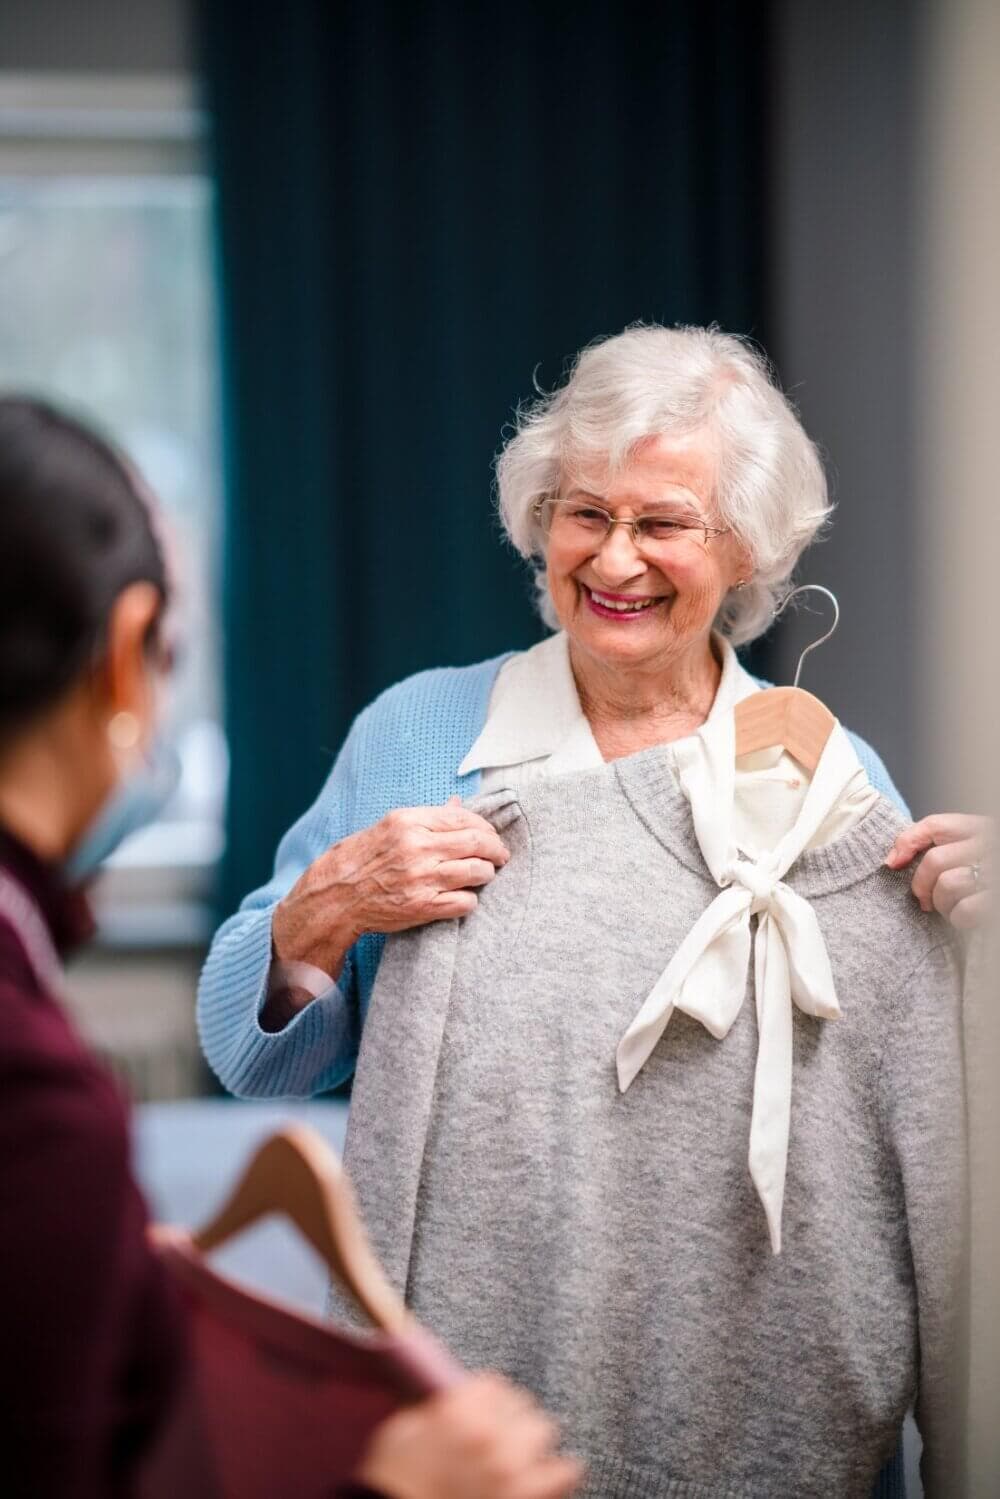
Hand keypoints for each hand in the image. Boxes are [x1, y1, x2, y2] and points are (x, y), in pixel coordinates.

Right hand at [271, 799, 509, 977]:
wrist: (335, 896)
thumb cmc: (361, 858)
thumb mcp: (390, 827)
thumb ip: (427, 817)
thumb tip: (458, 804)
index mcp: (408, 822)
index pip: (463, 818)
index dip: (484, 827)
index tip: (490, 835)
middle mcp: (416, 848)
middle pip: (476, 843)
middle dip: (496, 849)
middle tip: (500, 855)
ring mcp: (421, 879)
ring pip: (477, 872)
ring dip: (487, 873)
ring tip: (485, 874)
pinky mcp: (423, 907)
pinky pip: (465, 902)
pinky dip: (471, 899)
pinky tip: (465, 896)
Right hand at [353, 1373, 582, 1498]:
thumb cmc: (394, 1483)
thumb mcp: (401, 1432)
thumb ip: (434, 1408)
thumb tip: (453, 1398)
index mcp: (458, 1412)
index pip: (493, 1384)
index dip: (487, 1397)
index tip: (484, 1407)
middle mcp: (491, 1434)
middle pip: (522, 1405)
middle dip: (510, 1418)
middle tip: (499, 1433)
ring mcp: (512, 1469)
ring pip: (544, 1431)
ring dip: (531, 1441)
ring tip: (520, 1454)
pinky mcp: (526, 1496)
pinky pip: (564, 1472)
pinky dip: (558, 1471)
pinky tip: (549, 1473)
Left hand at [885, 813, 993, 929]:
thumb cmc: (977, 874)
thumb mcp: (961, 850)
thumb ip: (926, 844)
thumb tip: (892, 862)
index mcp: (979, 829)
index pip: (935, 825)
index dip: (908, 842)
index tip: (894, 864)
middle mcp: (988, 846)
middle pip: (935, 860)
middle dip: (922, 886)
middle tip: (925, 900)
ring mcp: (992, 873)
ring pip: (947, 885)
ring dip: (941, 904)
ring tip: (948, 907)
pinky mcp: (995, 900)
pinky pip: (964, 910)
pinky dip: (957, 918)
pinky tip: (962, 917)